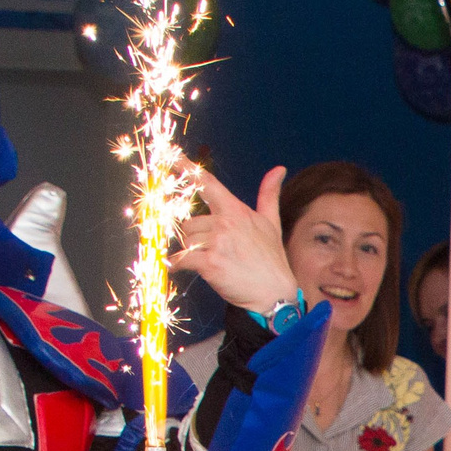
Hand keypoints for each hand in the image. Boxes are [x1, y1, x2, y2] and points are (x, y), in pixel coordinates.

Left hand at [169, 166, 297, 315]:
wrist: (275, 293)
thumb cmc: (271, 259)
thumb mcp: (272, 223)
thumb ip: (269, 195)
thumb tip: (279, 169)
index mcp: (236, 211)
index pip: (207, 184)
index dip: (187, 169)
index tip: (171, 157)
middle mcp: (225, 223)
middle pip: (189, 222)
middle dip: (195, 237)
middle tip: (213, 252)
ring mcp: (217, 243)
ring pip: (185, 240)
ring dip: (190, 251)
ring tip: (210, 262)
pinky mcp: (210, 264)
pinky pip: (181, 259)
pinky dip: (177, 264)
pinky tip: (179, 267)